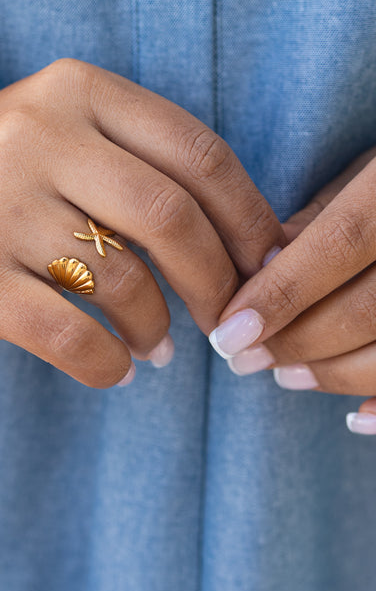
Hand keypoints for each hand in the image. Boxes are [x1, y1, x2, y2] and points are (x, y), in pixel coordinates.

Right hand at [0, 59, 283, 387]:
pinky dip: (109, 365)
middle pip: (171, 217)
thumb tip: (247, 245)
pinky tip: (117, 368)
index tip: (264, 262)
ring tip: (158, 342)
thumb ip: (147, 164)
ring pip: (124, 282)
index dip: (248, 217)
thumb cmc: (5, 178)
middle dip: (215, 280)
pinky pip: (73, 338)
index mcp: (74, 91)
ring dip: (157, 326)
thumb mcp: (67, 134)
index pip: (197, 152)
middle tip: (224, 315)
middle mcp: (34, 138)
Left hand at [208, 145, 375, 432]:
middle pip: (370, 306)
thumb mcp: (367, 172)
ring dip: (336, 374)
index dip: (282, 292)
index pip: (342, 241)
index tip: (230, 330)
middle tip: (244, 359)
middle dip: (298, 342)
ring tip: (287, 375)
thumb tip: (257, 273)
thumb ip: (319, 221)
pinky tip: (353, 418)